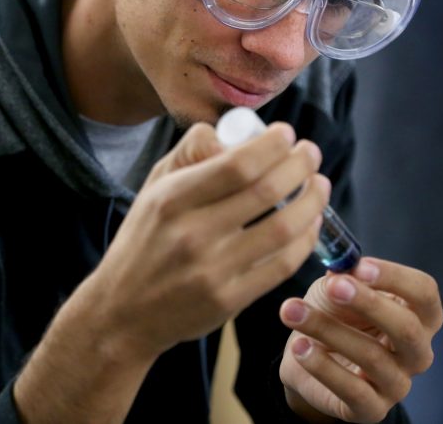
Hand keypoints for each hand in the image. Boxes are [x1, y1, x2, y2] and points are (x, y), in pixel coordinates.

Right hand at [82, 121, 328, 362]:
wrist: (123, 310)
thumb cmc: (143, 240)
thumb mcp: (152, 188)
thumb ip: (189, 154)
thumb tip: (231, 131)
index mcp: (171, 200)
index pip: (236, 165)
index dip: (272, 145)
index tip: (287, 134)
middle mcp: (191, 234)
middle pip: (266, 191)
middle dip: (300, 165)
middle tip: (311, 153)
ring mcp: (212, 271)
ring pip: (283, 229)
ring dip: (312, 201)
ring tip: (319, 184)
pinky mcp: (229, 301)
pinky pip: (282, 265)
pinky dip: (305, 239)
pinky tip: (310, 222)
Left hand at [278, 258, 442, 422]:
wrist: (306, 357)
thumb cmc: (332, 315)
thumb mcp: (335, 289)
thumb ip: (343, 276)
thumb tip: (342, 265)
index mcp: (417, 315)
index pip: (424, 293)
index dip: (395, 278)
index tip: (360, 266)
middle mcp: (416, 352)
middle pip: (407, 328)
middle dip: (368, 303)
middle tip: (333, 287)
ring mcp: (397, 384)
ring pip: (372, 356)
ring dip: (327, 329)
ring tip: (291, 311)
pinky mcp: (372, 409)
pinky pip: (353, 390)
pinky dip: (322, 367)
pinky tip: (299, 348)